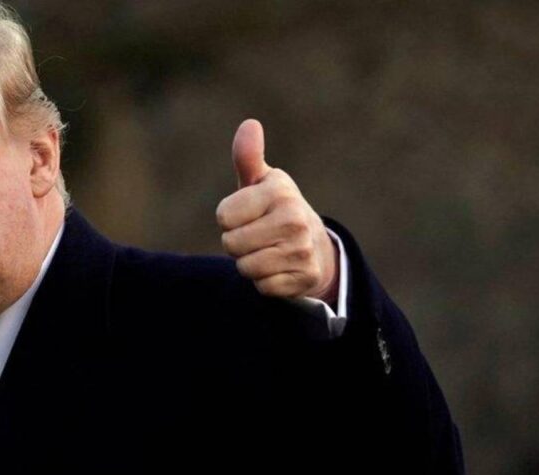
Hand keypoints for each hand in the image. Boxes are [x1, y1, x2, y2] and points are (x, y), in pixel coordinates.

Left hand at [215, 119, 337, 301]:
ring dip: (249, 263)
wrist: (315, 246)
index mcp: (280, 192)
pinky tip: (279, 267)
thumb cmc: (275, 209)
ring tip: (267, 250)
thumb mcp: (261, 182)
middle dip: (237, 243)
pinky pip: (262, 286)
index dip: (229, 218)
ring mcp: (302, 250)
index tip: (248, 214)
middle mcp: (295, 219)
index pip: (224, 217)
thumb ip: (248, 157)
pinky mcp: (304, 277)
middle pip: (232, 244)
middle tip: (258, 235)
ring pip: (245, 267)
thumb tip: (249, 124)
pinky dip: (265, 281)